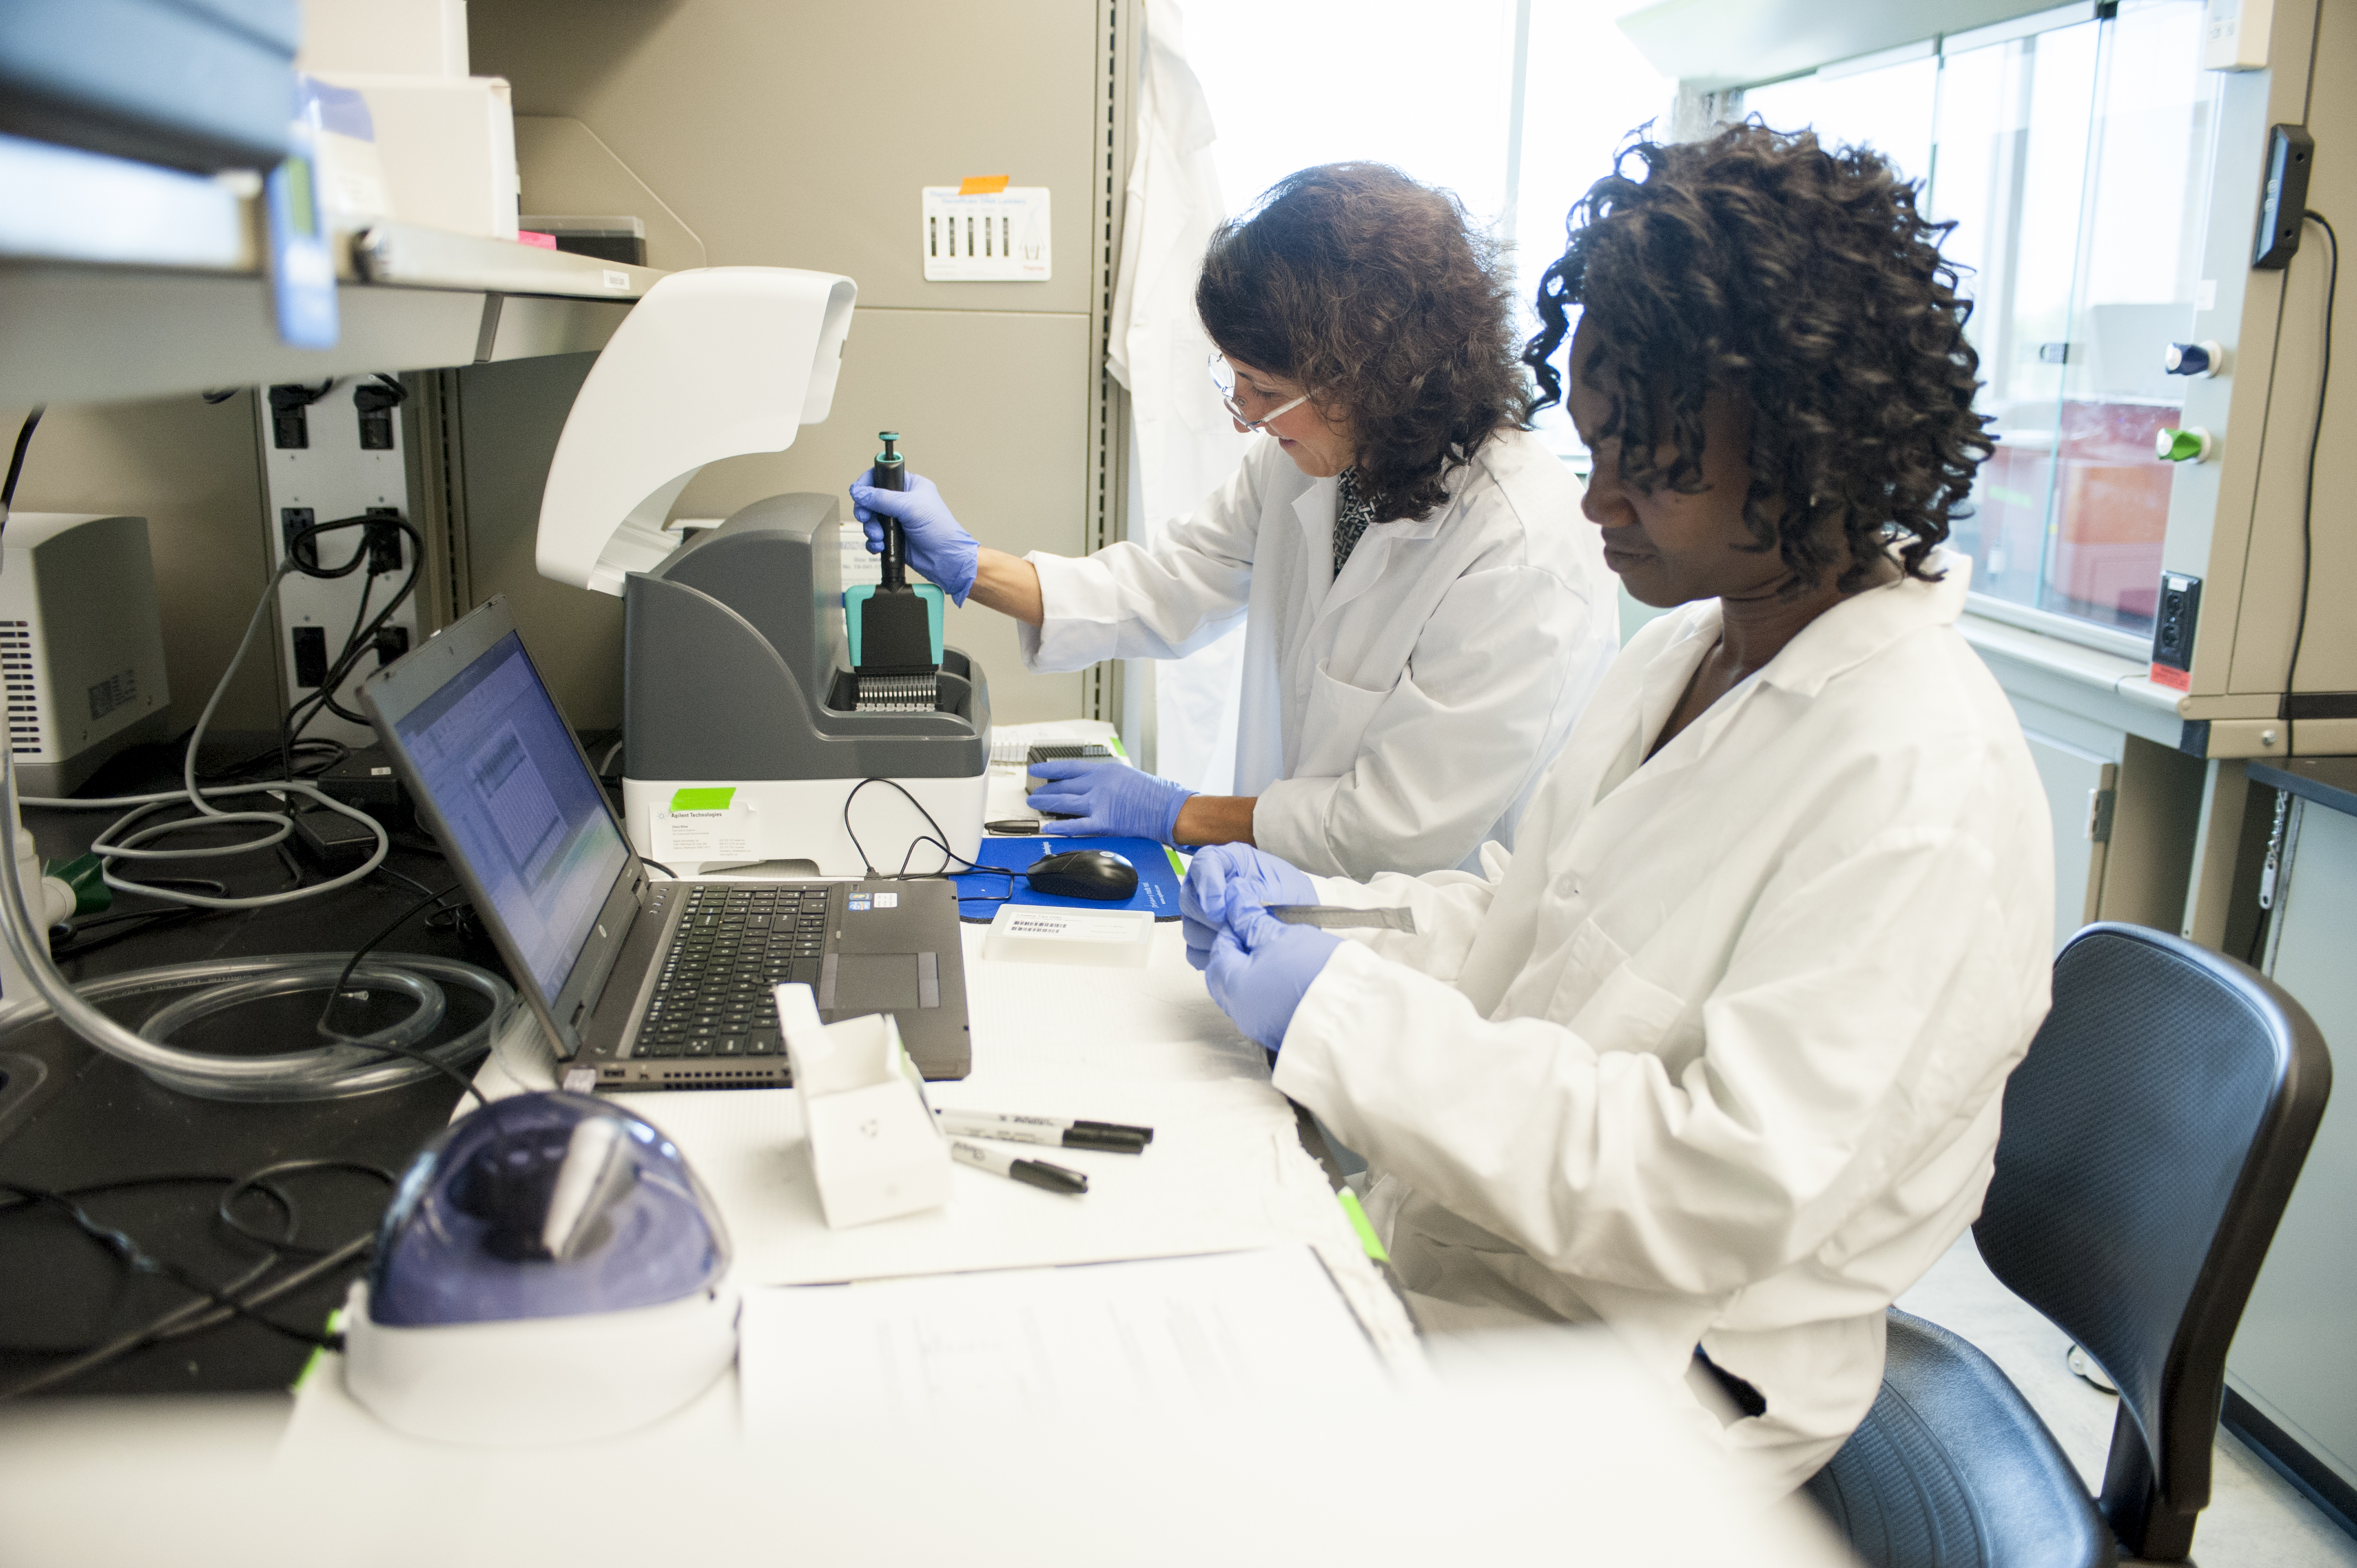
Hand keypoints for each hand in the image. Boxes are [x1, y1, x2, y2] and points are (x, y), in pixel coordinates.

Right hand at [847, 468, 979, 604]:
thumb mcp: (911, 508)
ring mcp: (896, 519)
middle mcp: (902, 500)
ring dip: (870, 528)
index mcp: (910, 485)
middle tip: (866, 517)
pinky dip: (873, 541)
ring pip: (871, 519)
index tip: (858, 493)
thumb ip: (882, 498)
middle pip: (870, 498)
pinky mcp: (893, 536)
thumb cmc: (940, 530)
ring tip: (879, 536)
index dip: (866, 483)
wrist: (946, 559)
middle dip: (866, 510)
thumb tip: (860, 492)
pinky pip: (874, 536)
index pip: (881, 476)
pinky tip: (880, 545)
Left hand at [1026, 759, 1192, 842]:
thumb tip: (1090, 786)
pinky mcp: (1103, 822)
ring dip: (1046, 805)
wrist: (1167, 808)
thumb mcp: (1126, 775)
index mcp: (1104, 771)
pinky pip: (1076, 825)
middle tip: (1034, 793)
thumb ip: (1106, 780)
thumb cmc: (1154, 793)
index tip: (1036, 769)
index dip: (1049, 769)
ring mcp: (1099, 803)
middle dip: (1045, 790)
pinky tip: (1048, 827)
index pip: (1069, 767)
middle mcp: (1098, 784)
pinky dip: (1060, 826)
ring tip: (1034, 806)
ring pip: (1064, 803)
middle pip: (1063, 786)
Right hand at [1180, 842, 1313, 970]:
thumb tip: (1226, 904)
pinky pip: (1194, 952)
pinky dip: (1212, 957)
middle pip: (1189, 899)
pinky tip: (1235, 955)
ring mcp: (1203, 914)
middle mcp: (1210, 886)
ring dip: (1213, 940)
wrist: (1301, 925)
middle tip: (1236, 930)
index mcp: (1229, 863)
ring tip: (1241, 943)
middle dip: (1211, 919)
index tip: (1219, 909)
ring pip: (1190, 929)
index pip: (1204, 863)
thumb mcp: (1283, 888)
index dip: (1207, 885)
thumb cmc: (1294, 899)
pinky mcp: (1203, 940)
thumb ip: (1253, 892)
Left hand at [1205, 904, 1341, 1051]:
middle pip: (1226, 976)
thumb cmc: (1317, 972)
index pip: (1218, 950)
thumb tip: (1235, 904)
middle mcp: (1240, 1012)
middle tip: (1262, 935)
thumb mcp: (1282, 936)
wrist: (1353, 1015)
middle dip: (1240, 953)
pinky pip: (1263, 1008)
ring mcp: (1259, 1027)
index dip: (1233, 929)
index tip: (1250, 916)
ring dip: (1255, 973)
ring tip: (1280, 955)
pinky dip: (1269, 991)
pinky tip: (1288, 977)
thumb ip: (1252, 921)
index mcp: (1233, 987)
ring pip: (1244, 994)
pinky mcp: (1278, 1035)